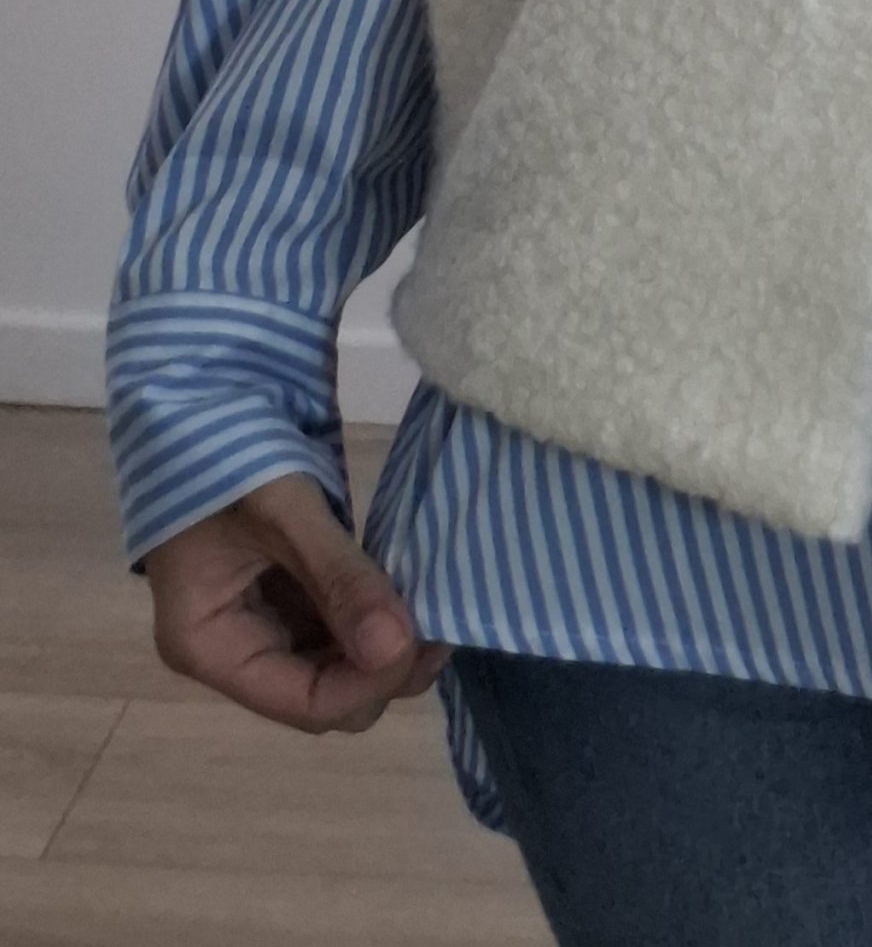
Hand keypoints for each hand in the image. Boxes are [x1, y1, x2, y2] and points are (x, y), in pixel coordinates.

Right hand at [143, 471, 449, 734]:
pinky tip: (412, 590)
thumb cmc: (224, 451)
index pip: (306, 703)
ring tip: (437, 605)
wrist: (200, 397)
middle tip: (443, 617)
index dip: (370, 682)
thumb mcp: (284, 512)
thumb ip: (339, 578)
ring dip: (388, 645)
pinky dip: (376, 617)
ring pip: (339, 667)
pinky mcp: (285, 594)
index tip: (426, 637)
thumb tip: (397, 648)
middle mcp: (234, 650)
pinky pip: (338, 628)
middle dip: (386, 667)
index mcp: (210, 646)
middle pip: (326, 695)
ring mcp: (260, 623)